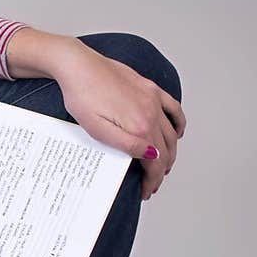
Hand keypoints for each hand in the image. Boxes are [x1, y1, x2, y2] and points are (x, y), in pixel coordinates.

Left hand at [55, 43, 186, 200]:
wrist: (77, 65)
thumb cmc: (81, 96)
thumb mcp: (97, 129)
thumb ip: (127, 145)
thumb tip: (152, 156)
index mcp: (138, 126)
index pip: (155, 162)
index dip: (153, 180)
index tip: (146, 190)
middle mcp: (150, 113)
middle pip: (166, 150)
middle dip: (161, 171)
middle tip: (151, 183)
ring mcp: (152, 99)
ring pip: (172, 133)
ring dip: (171, 153)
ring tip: (162, 166)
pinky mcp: (149, 88)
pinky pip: (173, 108)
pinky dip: (179, 124)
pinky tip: (177, 134)